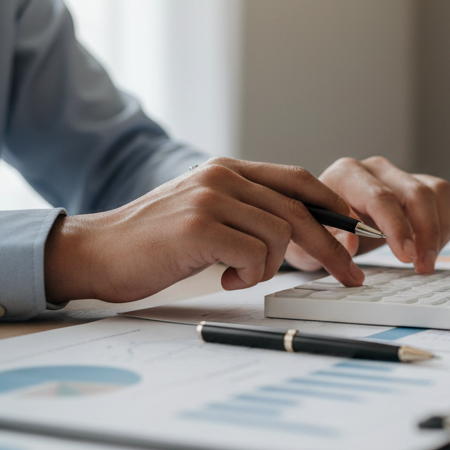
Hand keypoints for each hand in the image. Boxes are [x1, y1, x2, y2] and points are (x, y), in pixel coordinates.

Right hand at [44, 158, 366, 302]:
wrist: (94, 252)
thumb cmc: (153, 243)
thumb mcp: (206, 212)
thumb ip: (247, 211)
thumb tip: (302, 232)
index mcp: (229, 170)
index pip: (299, 180)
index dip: (332, 208)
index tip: (355, 236)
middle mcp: (223, 176)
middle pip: (300, 211)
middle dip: (332, 250)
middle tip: (349, 277)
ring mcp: (211, 198)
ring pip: (280, 235)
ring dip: (269, 267)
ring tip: (239, 275)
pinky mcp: (200, 227)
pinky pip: (255, 255)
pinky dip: (249, 275)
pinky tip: (223, 279)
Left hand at [284, 156, 449, 275]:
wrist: (322, 223)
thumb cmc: (313, 231)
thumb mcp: (306, 243)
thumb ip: (326, 241)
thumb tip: (350, 240)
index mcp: (346, 175)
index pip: (380, 197)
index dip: (397, 228)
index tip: (406, 256)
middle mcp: (375, 169)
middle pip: (415, 192)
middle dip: (425, 233)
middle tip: (423, 266)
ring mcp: (399, 175)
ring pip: (436, 192)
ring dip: (439, 230)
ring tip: (427, 261)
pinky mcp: (418, 184)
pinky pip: (444, 200)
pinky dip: (445, 226)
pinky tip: (431, 248)